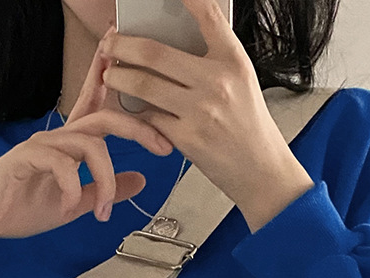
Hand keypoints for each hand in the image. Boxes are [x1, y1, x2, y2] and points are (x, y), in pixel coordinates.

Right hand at [0, 28, 174, 240]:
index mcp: (69, 144)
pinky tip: (69, 207)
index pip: (97, 106)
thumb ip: (106, 189)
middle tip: (163, 147)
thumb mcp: (76, 203)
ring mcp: (42, 145)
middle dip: (138, 128)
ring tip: (102, 211)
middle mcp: (58, 137)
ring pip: (90, 146)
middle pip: (105, 118)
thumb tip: (141, 179)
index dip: (115, 80)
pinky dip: (72, 190)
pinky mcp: (27, 158)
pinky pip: (62, 165)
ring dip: (105, 180)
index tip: (140, 63)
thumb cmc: (19, 207)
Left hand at [99, 0, 301, 206]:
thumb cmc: (248, 125)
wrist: (260, 169)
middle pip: (156, 53)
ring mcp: (201, 111)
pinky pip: (149, 118)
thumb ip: (214, 60)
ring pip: (145, 85)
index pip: (207, 16)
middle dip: (124, 45)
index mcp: (234, 61)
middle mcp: (217, 82)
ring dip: (119, 77)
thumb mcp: (242, 82)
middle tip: (109, 44)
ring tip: (110, 74)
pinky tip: (128, 107)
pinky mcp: (187, 138)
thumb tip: (173, 41)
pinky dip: (135, 111)